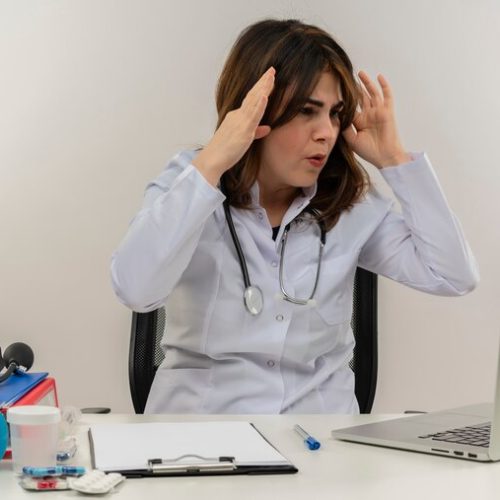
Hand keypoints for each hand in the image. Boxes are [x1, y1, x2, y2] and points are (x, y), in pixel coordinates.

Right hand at [193, 67, 274, 185]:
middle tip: (272, 69)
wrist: (212, 160)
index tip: (268, 77)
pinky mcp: (243, 131)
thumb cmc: (225, 152)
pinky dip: (259, 105)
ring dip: (263, 88)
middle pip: (252, 95)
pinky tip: (265, 95)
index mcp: (237, 116)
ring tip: (271, 75)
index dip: (260, 88)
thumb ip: (256, 132)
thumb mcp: (243, 139)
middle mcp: (238, 115)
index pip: (251, 99)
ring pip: (253, 101)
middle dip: (263, 82)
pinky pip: (253, 116)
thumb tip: (267, 128)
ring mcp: (240, 121)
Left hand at [342, 71, 410, 168]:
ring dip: (367, 83)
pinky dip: (384, 86)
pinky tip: (379, 77)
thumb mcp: (351, 140)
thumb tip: (336, 116)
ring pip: (372, 93)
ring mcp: (378, 112)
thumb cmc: (369, 151)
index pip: (351, 108)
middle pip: (361, 98)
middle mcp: (369, 115)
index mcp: (360, 122)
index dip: (345, 101)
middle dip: (355, 88)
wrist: (384, 156)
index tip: (335, 92)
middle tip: (347, 78)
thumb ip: (344, 128)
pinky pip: (387, 96)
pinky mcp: (387, 111)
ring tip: (360, 73)